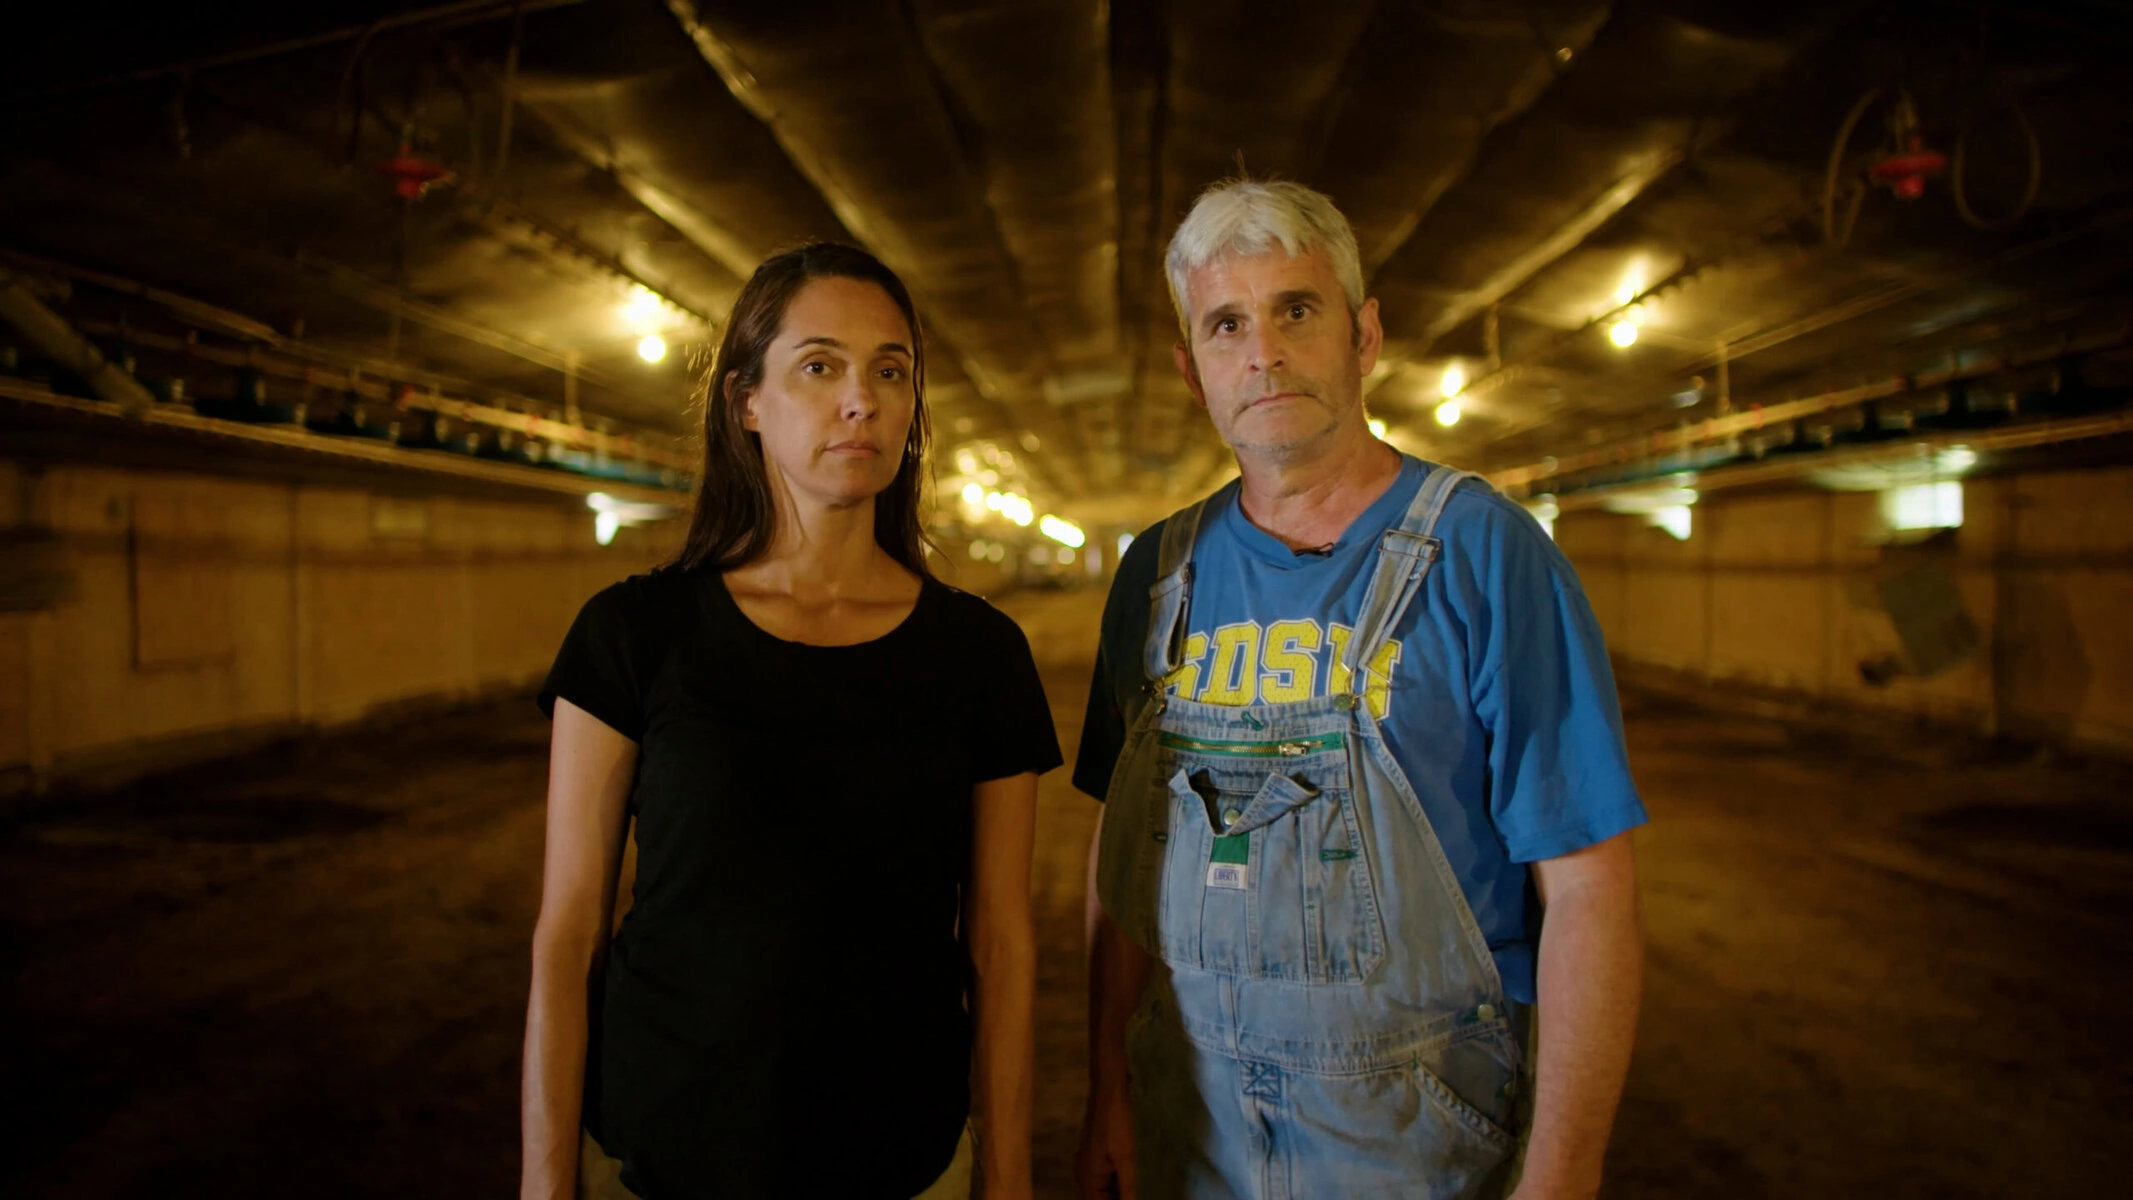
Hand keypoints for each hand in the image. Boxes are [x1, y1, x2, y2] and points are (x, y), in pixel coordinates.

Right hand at [1073, 1084, 1138, 1199]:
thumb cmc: (1116, 1126)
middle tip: (1135, 1195)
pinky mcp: (1095, 1153)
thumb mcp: (1126, 1159)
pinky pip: (1104, 1175)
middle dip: (1116, 1198)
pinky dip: (1115, 1180)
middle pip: (1099, 1197)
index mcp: (1086, 1178)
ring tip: (1135, 1192)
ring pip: (1102, 1187)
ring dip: (1116, 1191)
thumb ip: (1128, 1188)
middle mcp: (1082, 1173)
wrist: (1108, 1092)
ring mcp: (1087, 1162)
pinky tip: (1129, 1179)